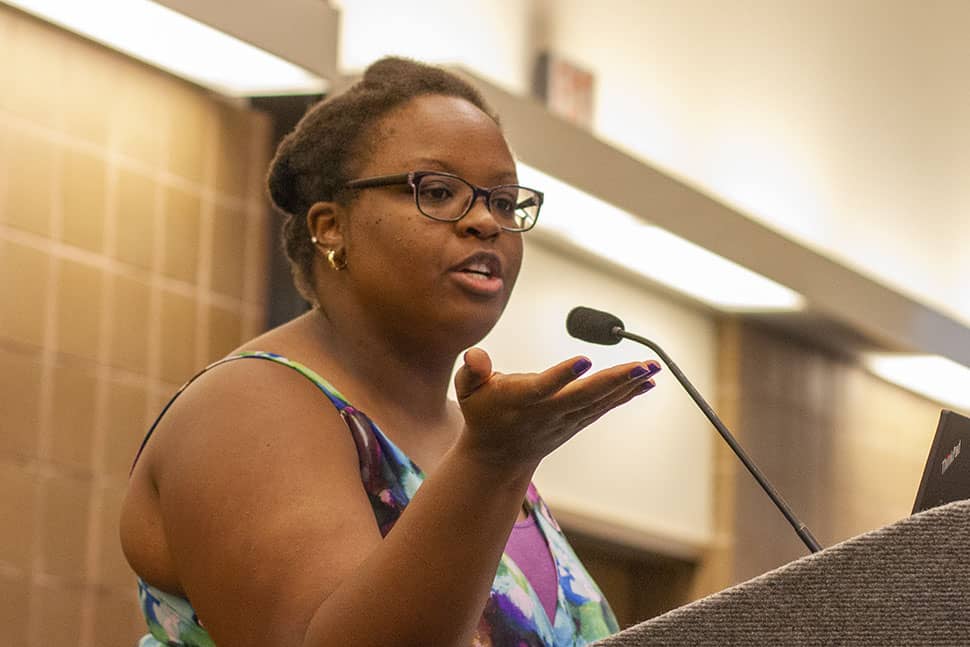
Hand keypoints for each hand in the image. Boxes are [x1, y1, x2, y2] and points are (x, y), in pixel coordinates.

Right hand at [453, 348, 660, 467]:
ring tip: (653, 367)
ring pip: (600, 401)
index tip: (583, 361)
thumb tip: (476, 356)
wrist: (499, 457)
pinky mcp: (577, 420)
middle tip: (642, 366)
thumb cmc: (482, 413)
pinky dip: (627, 394)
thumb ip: (471, 371)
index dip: (562, 376)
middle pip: (584, 396)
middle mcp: (548, 412)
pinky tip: (648, 381)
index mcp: (520, 400)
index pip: (543, 388)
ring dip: (628, 384)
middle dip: (615, 381)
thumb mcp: (467, 391)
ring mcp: (566, 419)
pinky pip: (605, 405)